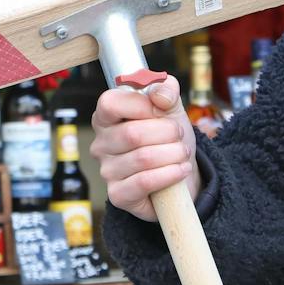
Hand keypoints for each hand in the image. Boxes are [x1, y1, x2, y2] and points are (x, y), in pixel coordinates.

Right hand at [88, 73, 197, 221]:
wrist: (181, 172)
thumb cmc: (168, 136)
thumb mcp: (171, 106)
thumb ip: (166, 90)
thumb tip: (159, 95)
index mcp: (105, 117)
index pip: (110, 103)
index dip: (142, 105)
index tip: (161, 110)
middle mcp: (100, 144)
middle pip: (133, 133)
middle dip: (167, 133)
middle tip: (179, 136)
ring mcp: (107, 171)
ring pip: (143, 158)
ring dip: (174, 154)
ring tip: (182, 153)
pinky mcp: (118, 195)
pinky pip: (144, 182)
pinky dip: (170, 174)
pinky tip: (181, 170)